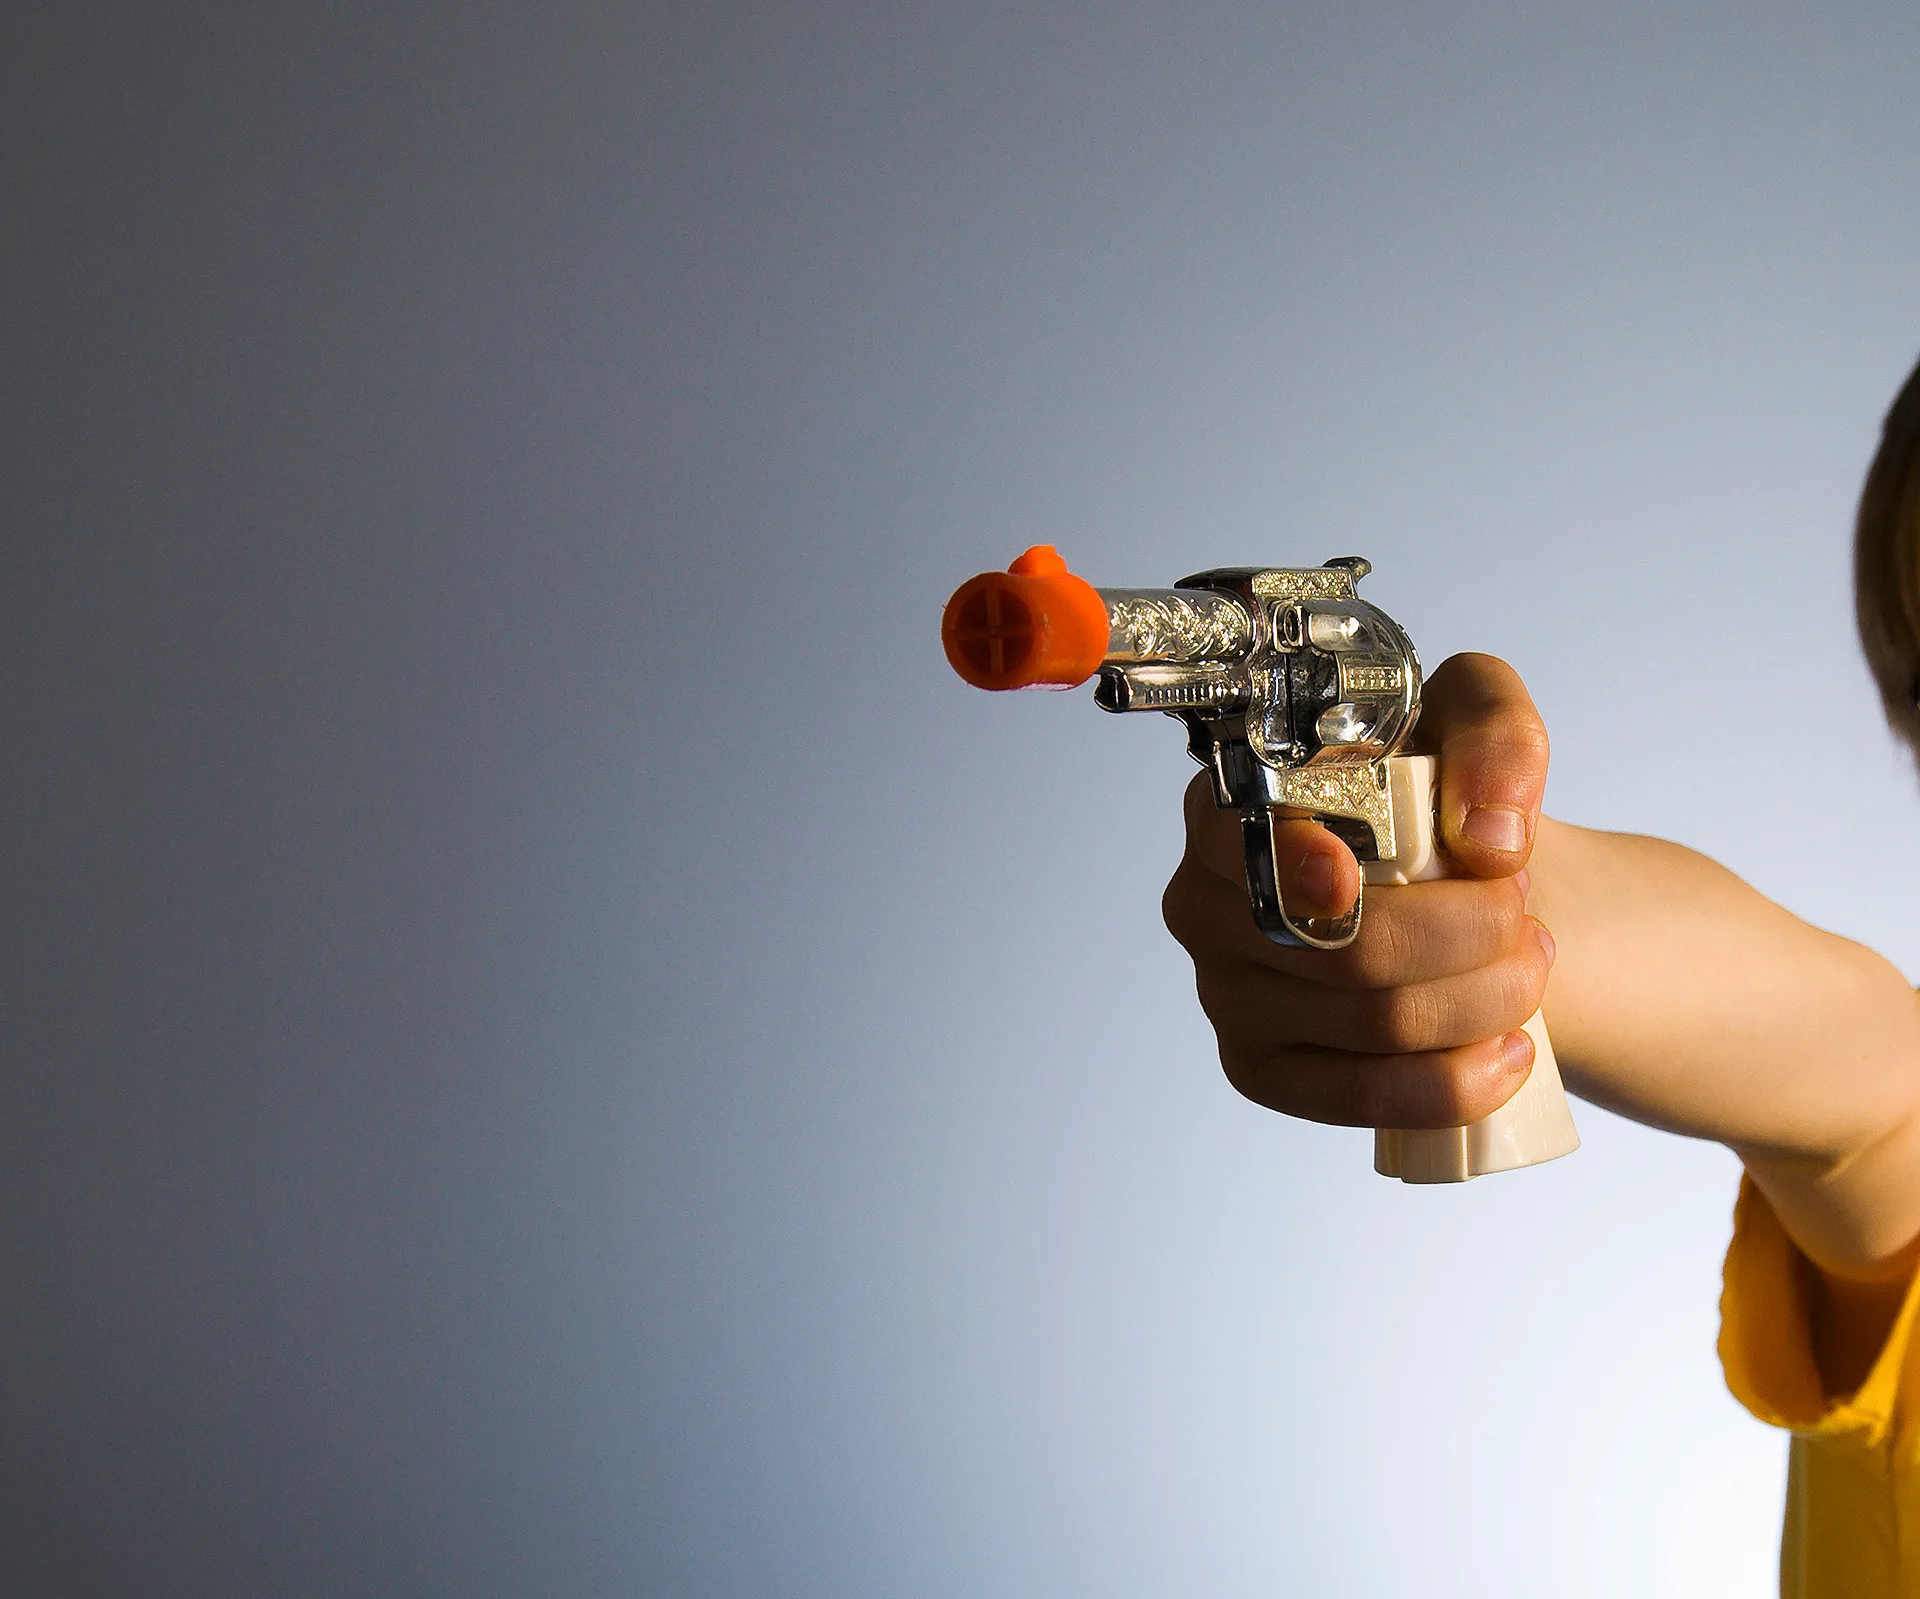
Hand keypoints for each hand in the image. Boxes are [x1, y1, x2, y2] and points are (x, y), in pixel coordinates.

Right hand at [1160, 653, 1555, 1128]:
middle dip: (1467, 933)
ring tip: (1528, 965)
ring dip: (1485, 1000)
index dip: (1299, 865)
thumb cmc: (1439, 807)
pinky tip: (1506, 1053)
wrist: (1455, 889)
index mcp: (1227, 809)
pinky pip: (1360, 1099)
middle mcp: (1206, 904)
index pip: (1242, 843)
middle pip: (1343, 948)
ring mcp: (1225, 995)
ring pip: (1373, 1023)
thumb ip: (1494, 736)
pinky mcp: (1263, 1071)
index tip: (1363, 872)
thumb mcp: (1475, 724)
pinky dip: (1453, 1084)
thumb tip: (1490, 837)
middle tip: (1519, 909)